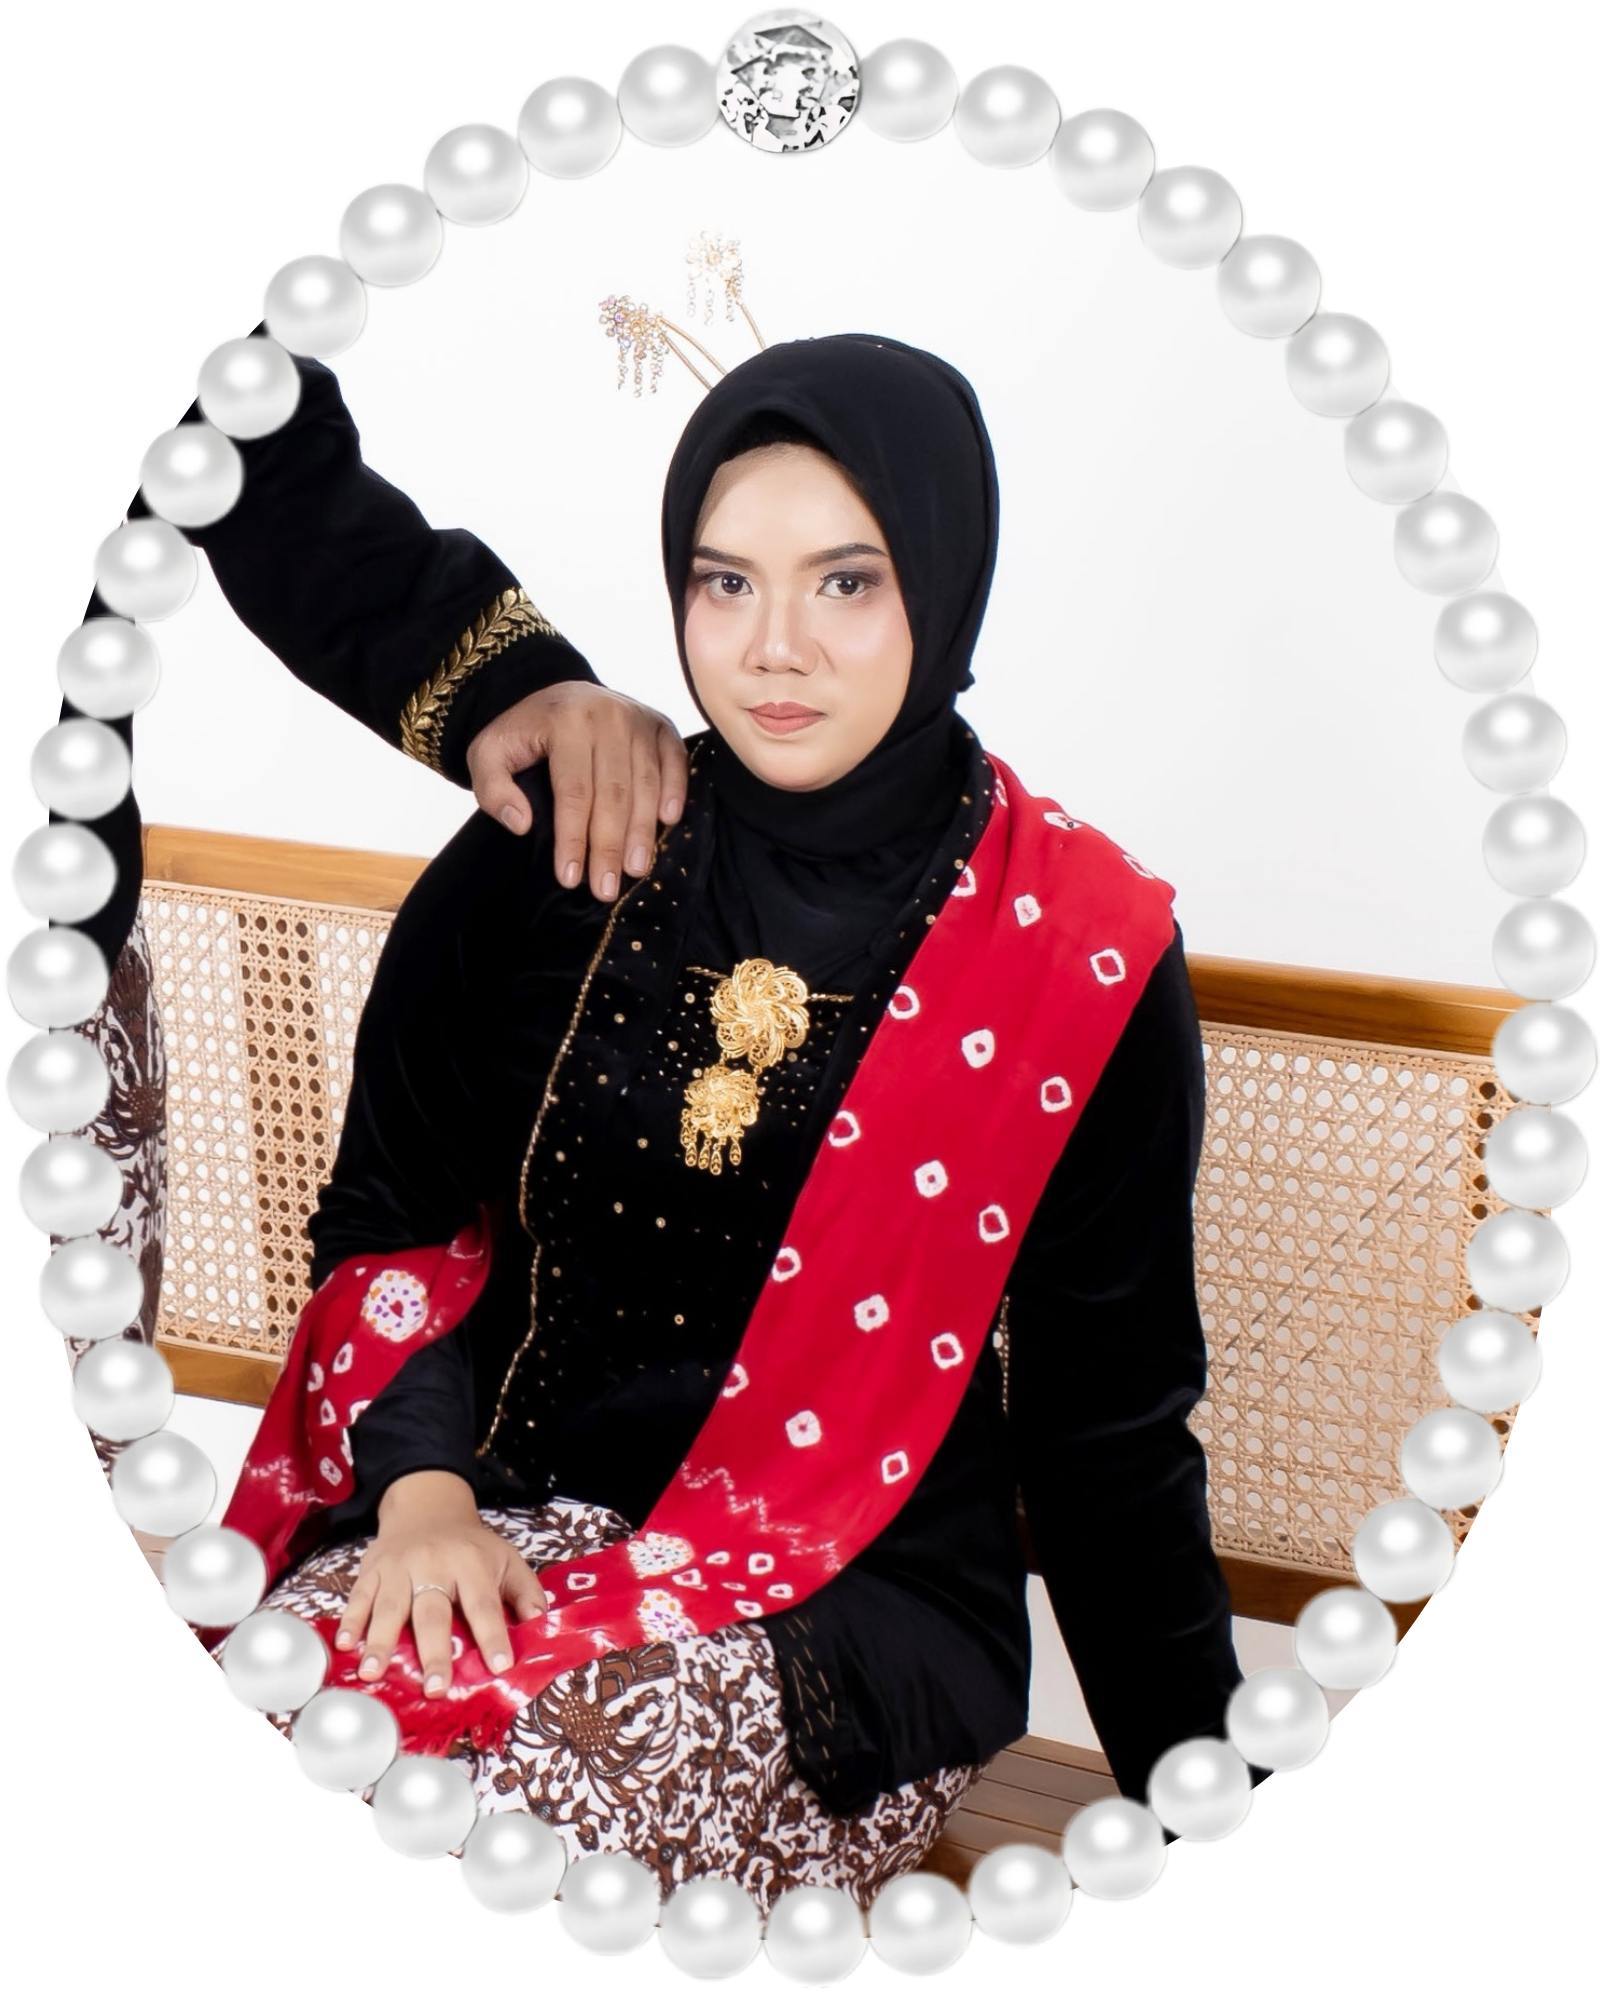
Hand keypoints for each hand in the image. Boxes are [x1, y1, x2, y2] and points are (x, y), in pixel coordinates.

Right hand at [335, 1471, 547, 1695]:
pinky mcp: (372, 1569)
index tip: (499, 1666)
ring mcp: (400, 1567)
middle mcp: (434, 1564)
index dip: (492, 1635)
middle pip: (433, 1612)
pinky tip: (346, 1644)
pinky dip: (351, 1619)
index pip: (484, 1604)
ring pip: (390, 1606)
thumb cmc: (470, 1546)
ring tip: (374, 1673)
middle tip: (434, 1687)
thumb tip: (540, 1625)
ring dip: (380, 1641)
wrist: (428, 1508)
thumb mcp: (506, 1559)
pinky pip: (359, 1596)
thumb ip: (526, 1592)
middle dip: (434, 1651)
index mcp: (471, 1564)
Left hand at [466, 681, 688, 900]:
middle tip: (606, 888)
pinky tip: (667, 823)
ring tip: (634, 869)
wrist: (560, 696)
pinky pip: (675, 761)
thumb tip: (521, 824)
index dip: (573, 837)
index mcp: (565, 721)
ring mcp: (639, 718)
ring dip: (642, 831)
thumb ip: (492, 787)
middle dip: (609, 845)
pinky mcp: (661, 725)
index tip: (570, 877)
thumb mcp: (489, 753)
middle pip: (612, 792)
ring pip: (645, 783)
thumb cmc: (526, 733)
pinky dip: (675, 792)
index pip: (573, 790)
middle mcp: (607, 715)